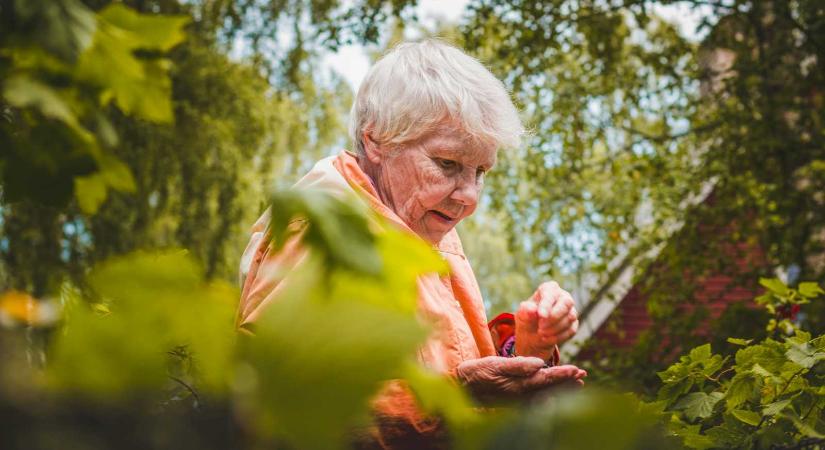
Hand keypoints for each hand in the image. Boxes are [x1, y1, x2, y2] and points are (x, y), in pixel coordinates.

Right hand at [455, 356, 585, 402]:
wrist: (462, 387)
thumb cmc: (478, 372)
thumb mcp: (495, 364)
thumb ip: (518, 365)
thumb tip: (540, 364)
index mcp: (518, 386)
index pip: (546, 379)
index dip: (563, 374)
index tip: (577, 370)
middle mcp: (521, 396)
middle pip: (550, 390)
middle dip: (567, 383)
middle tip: (583, 376)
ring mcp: (519, 402)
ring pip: (546, 395)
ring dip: (562, 389)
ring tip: (577, 383)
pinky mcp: (515, 402)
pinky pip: (538, 399)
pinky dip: (550, 393)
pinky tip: (555, 391)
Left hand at [515, 281, 578, 359]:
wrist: (533, 335)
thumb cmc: (527, 319)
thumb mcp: (522, 316)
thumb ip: (525, 311)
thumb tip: (532, 309)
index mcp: (549, 289)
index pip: (551, 294)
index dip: (547, 305)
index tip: (541, 316)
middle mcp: (563, 296)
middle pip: (566, 303)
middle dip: (554, 317)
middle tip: (540, 328)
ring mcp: (571, 310)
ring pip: (570, 317)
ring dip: (555, 329)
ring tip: (541, 334)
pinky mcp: (574, 324)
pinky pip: (571, 330)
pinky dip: (558, 337)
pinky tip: (546, 339)